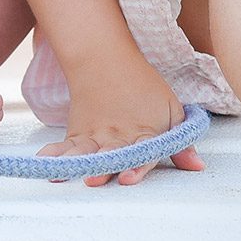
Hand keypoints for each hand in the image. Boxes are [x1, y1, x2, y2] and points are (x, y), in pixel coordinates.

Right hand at [40, 65, 205, 186]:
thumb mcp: (171, 110)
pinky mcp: (77, 133)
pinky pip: (64, 147)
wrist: (106, 59)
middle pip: (110, 157)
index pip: (142, 153)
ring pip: (85, 152)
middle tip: (95, 181)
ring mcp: (95, 135)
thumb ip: (182, 143)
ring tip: (65, 176)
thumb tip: (196, 167)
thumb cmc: (143, 87)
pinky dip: (54, 155)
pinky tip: (43, 163)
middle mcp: (118, 137)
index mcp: (144, 133)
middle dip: (103, 169)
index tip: (127, 179)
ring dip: (76, 165)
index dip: (136, 167)